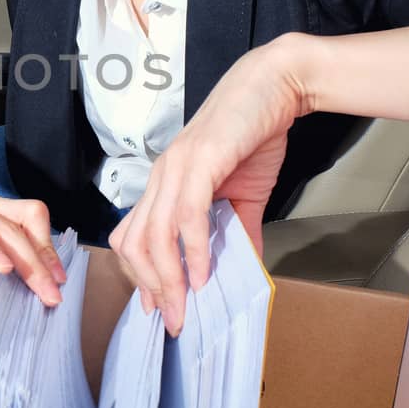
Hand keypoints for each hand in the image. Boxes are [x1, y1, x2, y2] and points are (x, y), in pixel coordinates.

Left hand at [109, 36, 309, 334]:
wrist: (274, 86)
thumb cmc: (253, 134)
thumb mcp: (244, 196)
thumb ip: (237, 233)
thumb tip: (241, 271)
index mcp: (164, 184)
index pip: (134, 238)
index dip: (141, 277)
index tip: (158, 309)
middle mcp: (161, 177)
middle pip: (134, 243)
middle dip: (150, 289)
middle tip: (171, 320)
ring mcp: (176, 167)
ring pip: (154, 233)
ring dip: (167, 278)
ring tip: (184, 307)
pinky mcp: (200, 161)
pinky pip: (186, 214)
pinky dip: (192, 249)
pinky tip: (204, 273)